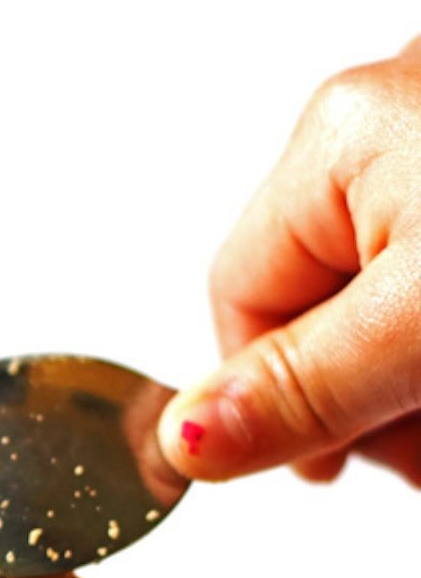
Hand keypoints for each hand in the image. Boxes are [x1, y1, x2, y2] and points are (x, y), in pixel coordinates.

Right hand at [158, 37, 420, 486]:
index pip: (242, 296)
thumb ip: (305, 385)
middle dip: (367, 390)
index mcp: (340, 132)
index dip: (274, 399)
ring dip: (413, 373)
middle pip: (323, 298)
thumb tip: (180, 440)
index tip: (329, 466)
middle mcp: (392, 111)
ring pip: (392, 294)